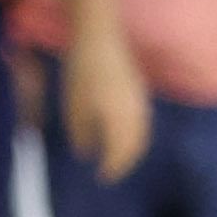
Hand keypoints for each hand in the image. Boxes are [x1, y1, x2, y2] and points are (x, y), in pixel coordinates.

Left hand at [61, 25, 151, 183]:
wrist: (99, 38)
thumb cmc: (82, 72)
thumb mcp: (75, 106)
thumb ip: (81, 133)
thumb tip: (85, 152)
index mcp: (120, 119)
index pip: (121, 153)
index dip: (113, 168)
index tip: (102, 178)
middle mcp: (135, 113)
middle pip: (136, 146)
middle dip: (125, 162)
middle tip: (111, 172)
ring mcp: (139, 100)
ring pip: (142, 133)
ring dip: (131, 149)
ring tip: (116, 157)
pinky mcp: (138, 90)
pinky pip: (141, 120)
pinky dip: (134, 133)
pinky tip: (121, 133)